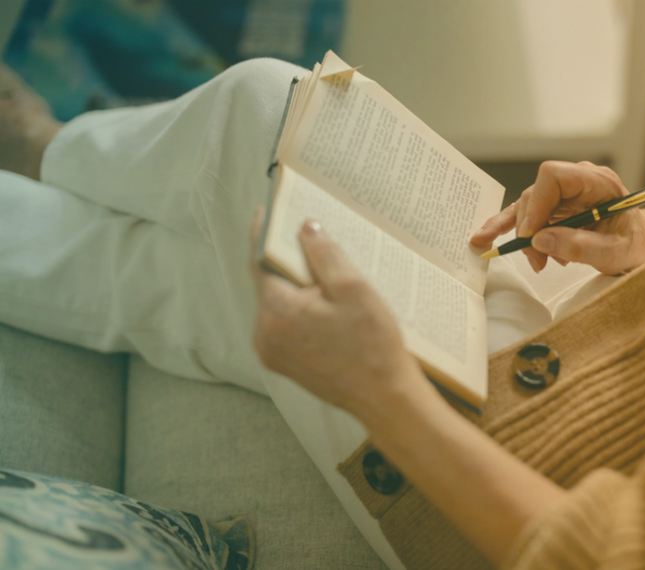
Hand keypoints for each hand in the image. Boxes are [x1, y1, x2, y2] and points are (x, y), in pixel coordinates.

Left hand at [250, 210, 425, 416]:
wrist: (386, 398)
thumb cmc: (373, 347)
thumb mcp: (353, 289)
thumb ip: (324, 254)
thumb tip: (306, 229)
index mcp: (276, 312)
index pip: (259, 261)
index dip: (264, 233)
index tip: (267, 212)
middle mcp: (264, 334)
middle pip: (269, 283)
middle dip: (289, 263)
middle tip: (313, 244)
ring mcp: (273, 352)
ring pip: (278, 305)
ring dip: (298, 290)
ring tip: (329, 281)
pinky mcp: (285, 364)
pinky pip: (286, 325)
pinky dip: (301, 311)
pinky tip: (329, 310)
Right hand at [470, 161, 644, 274]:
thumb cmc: (637, 244)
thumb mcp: (615, 252)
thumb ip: (580, 246)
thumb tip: (540, 240)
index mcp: (597, 182)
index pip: (553, 176)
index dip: (536, 203)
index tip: (531, 233)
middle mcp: (578, 181)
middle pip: (536, 194)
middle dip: (529, 227)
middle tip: (536, 259)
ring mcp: (565, 193)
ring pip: (528, 206)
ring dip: (524, 235)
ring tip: (535, 262)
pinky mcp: (556, 207)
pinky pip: (527, 214)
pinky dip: (510, 228)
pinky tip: (487, 237)